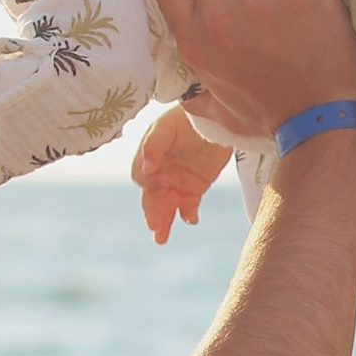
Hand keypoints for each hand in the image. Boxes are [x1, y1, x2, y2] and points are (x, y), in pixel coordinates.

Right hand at [131, 102, 234, 245]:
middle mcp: (160, 174)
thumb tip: (147, 167)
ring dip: (165, 222)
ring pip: (168, 207)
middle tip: (155, 227)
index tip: (152, 183)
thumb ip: (154, 146)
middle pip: (152, 198)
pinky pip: (189, 207)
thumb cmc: (184, 118)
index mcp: (149, 159)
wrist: (215, 116)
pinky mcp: (195, 188)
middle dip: (153, 213)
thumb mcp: (166, 127)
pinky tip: (191, 219)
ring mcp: (177, 183)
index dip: (146, 182)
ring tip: (160, 239)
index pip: (141, 177)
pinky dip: (189, 214)